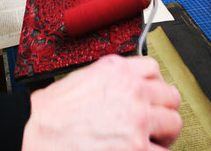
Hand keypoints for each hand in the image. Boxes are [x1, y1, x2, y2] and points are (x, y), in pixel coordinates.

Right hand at [22, 54, 181, 150]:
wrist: (36, 134)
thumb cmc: (52, 113)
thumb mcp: (82, 79)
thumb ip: (110, 79)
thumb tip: (124, 87)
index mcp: (117, 70)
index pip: (154, 68)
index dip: (153, 84)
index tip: (151, 95)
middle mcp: (132, 91)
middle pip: (170, 95)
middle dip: (163, 109)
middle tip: (155, 121)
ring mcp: (138, 121)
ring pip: (174, 123)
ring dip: (163, 134)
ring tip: (150, 141)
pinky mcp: (138, 149)